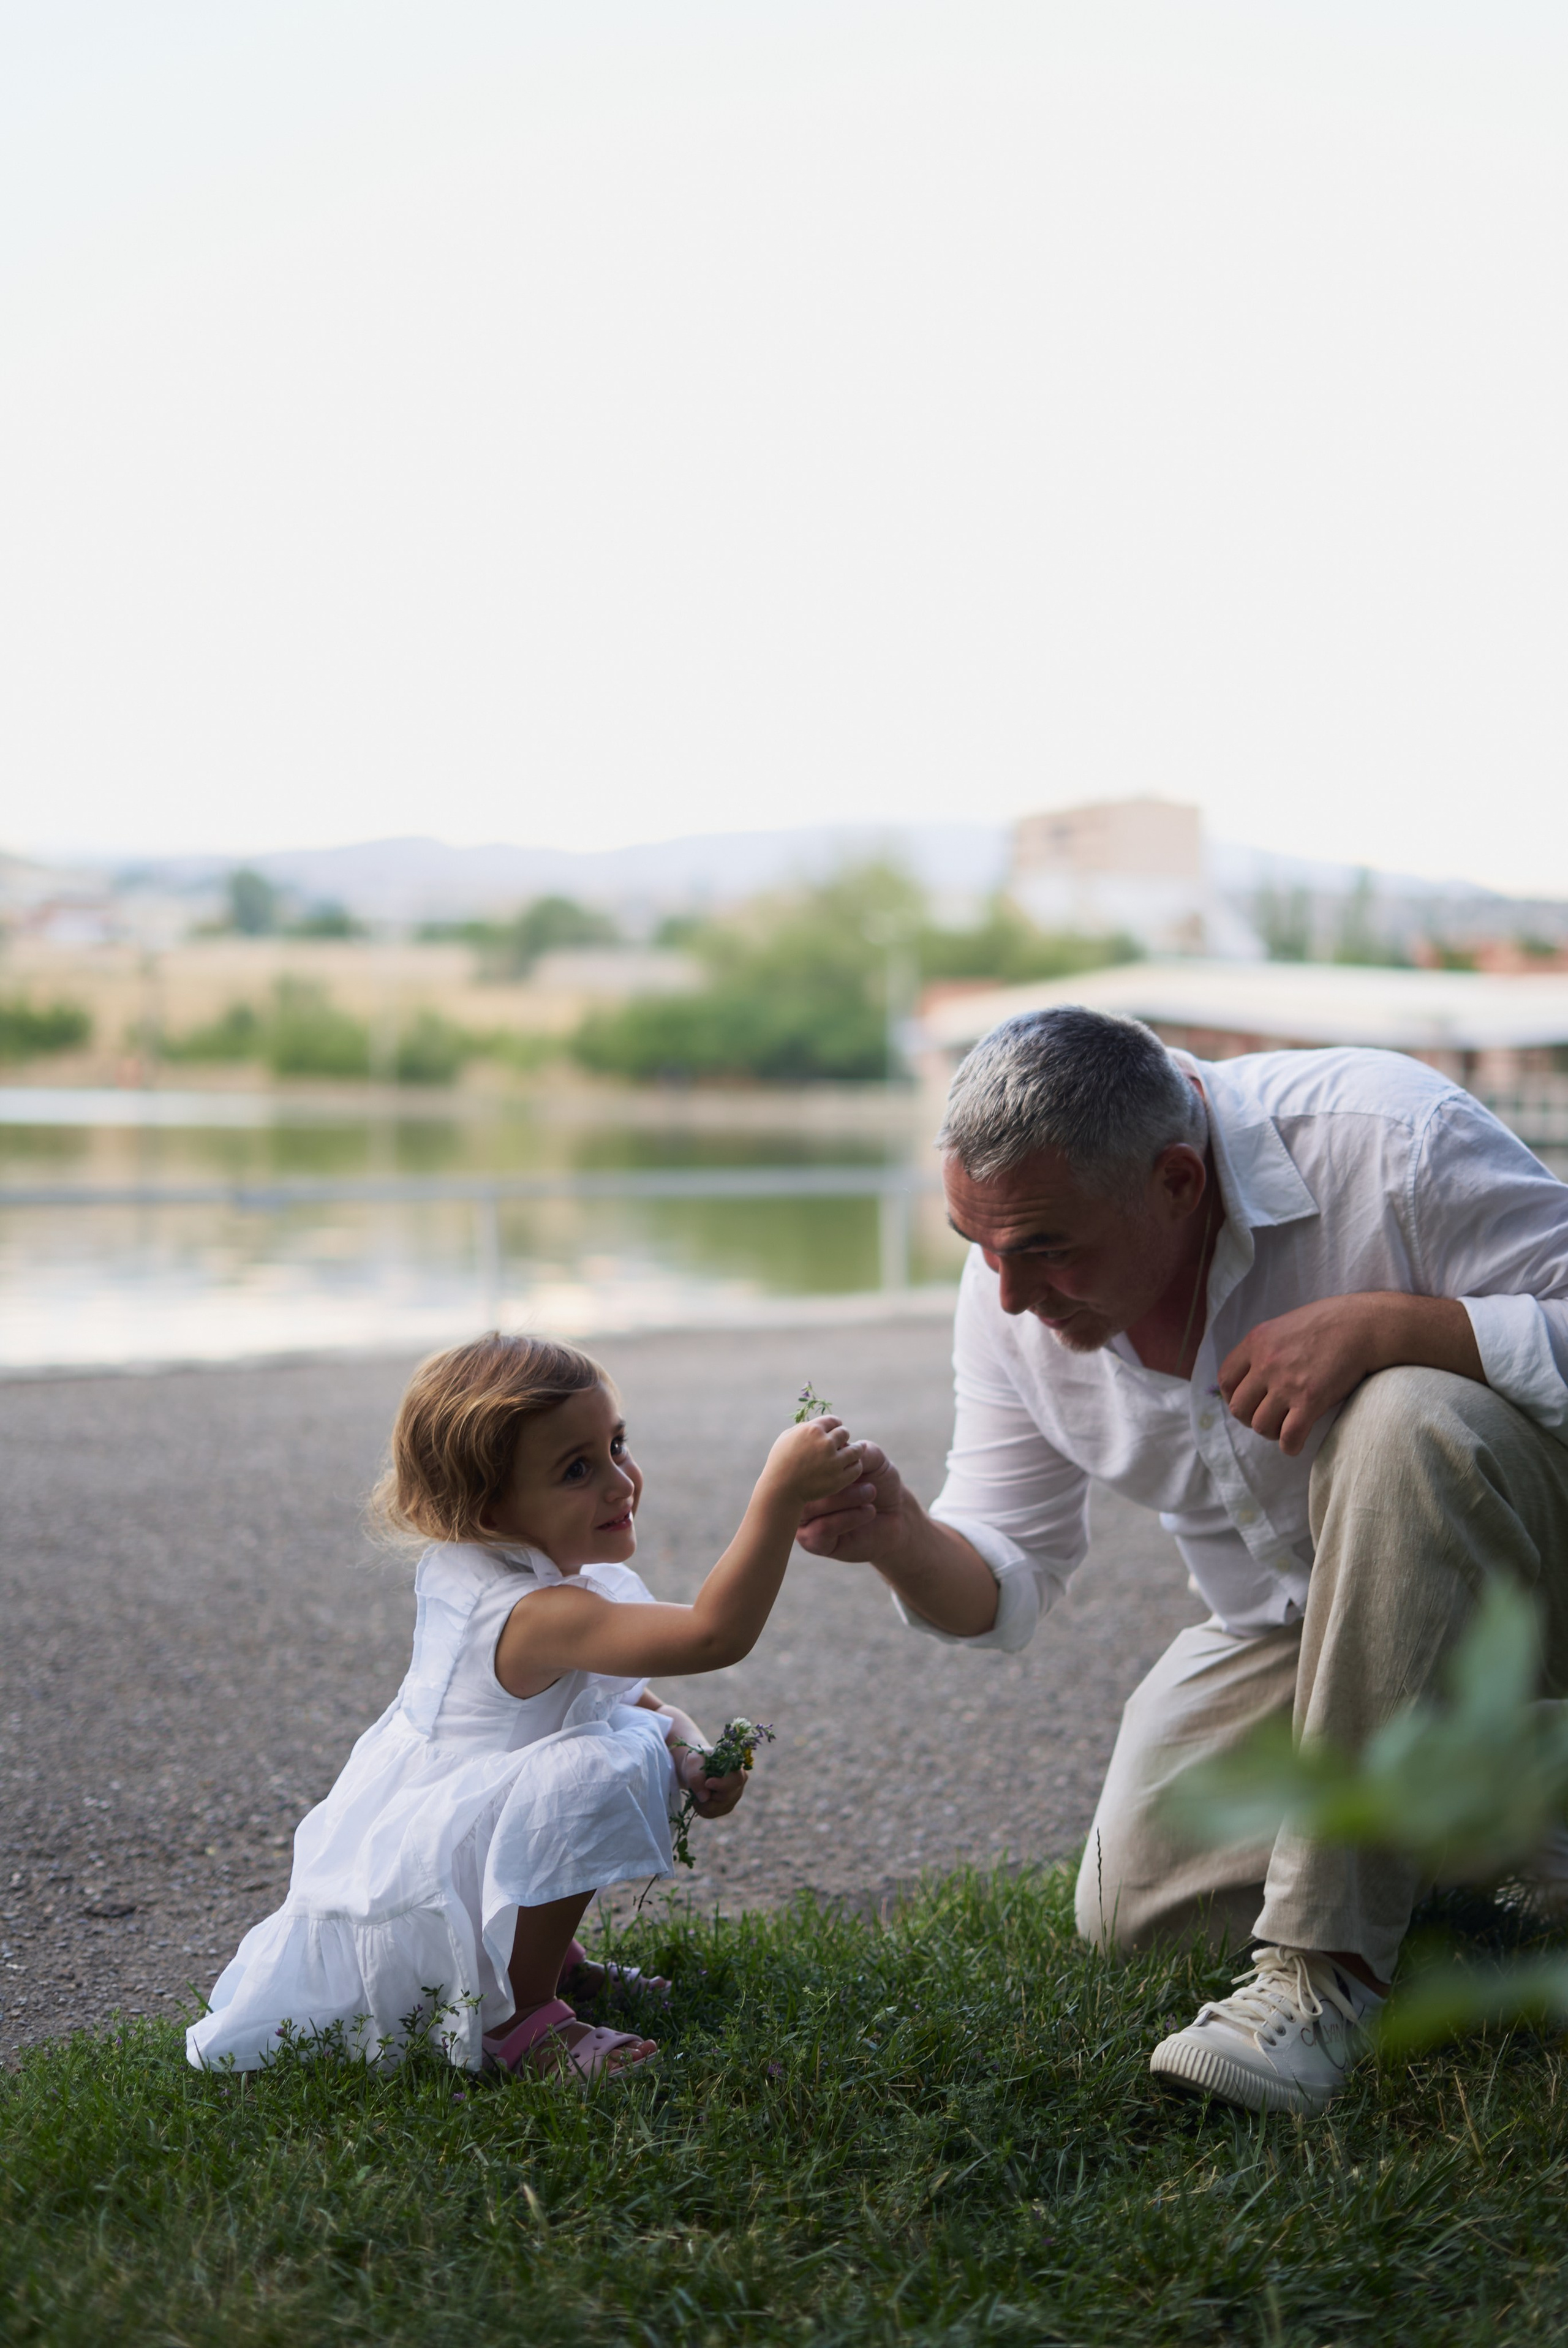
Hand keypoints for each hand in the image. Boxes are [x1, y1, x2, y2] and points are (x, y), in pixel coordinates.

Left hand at [676, 1744, 745, 1818]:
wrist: (695, 1769)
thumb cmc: (697, 1762)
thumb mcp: (693, 1763)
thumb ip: (697, 1777)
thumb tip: (705, 1798)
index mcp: (736, 1768)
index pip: (736, 1781)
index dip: (722, 1785)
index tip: (707, 1783)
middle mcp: (739, 1785)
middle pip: (726, 1798)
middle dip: (707, 1794)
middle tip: (696, 1785)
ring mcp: (733, 1798)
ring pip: (716, 1808)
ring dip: (701, 1801)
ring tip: (696, 1790)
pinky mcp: (725, 1808)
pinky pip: (710, 1814)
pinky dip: (700, 1807)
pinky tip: (698, 1797)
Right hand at [761, 1415, 862, 1506]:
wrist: (780, 1490)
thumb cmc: (780, 1462)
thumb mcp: (786, 1437)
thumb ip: (803, 1427)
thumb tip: (817, 1424)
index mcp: (813, 1430)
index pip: (834, 1420)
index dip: (835, 1425)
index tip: (835, 1430)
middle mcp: (826, 1443)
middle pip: (845, 1433)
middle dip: (843, 1437)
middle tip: (841, 1443)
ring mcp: (834, 1461)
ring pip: (856, 1450)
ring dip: (855, 1449)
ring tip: (854, 1452)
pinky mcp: (839, 1479)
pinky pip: (856, 1468)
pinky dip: (855, 1465)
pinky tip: (852, 1466)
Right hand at [794, 1438, 906, 1562]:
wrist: (897, 1515)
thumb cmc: (879, 1483)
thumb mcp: (872, 1460)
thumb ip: (856, 1452)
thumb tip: (840, 1445)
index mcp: (808, 1474)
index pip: (801, 1463)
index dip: (824, 1459)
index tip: (851, 1458)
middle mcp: (801, 1496)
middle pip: (801, 1486)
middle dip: (834, 1480)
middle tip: (863, 1476)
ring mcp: (804, 1521)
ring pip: (810, 1507)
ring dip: (846, 1498)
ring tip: (870, 1492)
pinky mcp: (815, 1542)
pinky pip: (822, 1528)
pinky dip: (848, 1517)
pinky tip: (868, 1511)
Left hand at [1220, 1292, 1483, 1458]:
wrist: (1365, 1325)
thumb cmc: (1330, 1324)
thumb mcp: (1285, 1326)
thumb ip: (1265, 1349)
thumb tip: (1253, 1376)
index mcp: (1256, 1342)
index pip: (1225, 1380)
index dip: (1234, 1397)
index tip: (1250, 1402)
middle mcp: (1266, 1363)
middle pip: (1239, 1408)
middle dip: (1251, 1418)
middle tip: (1269, 1417)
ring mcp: (1287, 1383)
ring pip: (1260, 1426)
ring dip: (1271, 1432)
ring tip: (1285, 1427)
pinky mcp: (1310, 1400)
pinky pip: (1288, 1437)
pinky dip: (1290, 1446)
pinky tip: (1296, 1442)